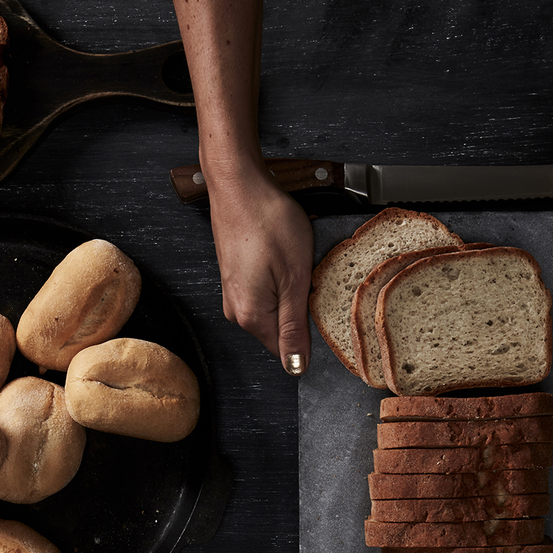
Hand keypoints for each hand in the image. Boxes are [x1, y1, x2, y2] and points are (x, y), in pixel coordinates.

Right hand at [204, 161, 313, 372]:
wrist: (239, 185)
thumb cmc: (267, 221)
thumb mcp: (294, 276)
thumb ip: (294, 326)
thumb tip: (296, 366)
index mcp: (251, 316)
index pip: (287, 350)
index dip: (311, 332)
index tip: (320, 303)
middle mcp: (236, 311)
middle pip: (280, 330)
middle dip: (301, 310)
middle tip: (310, 276)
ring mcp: (233, 295)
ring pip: (274, 310)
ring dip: (291, 292)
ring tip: (294, 262)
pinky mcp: (236, 279)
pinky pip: (265, 294)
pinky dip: (280, 280)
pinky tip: (283, 258)